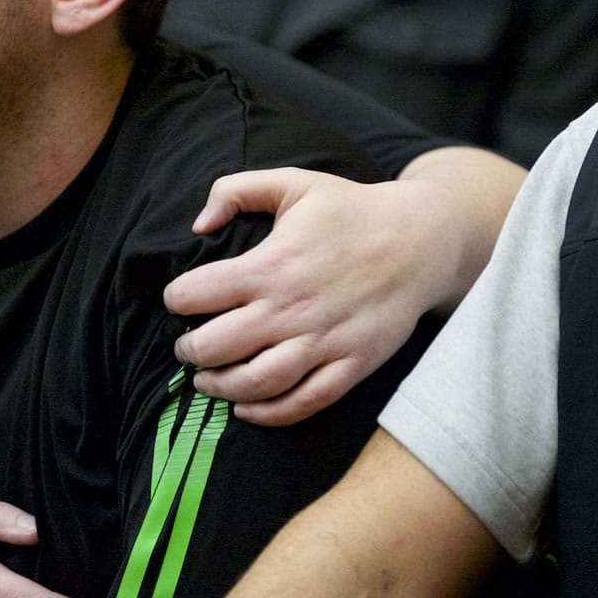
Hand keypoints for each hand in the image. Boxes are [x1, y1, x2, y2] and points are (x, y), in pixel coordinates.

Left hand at [163, 168, 458, 426]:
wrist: (421, 238)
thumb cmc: (350, 209)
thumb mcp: (292, 182)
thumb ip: (235, 190)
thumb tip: (198, 225)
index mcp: (271, 265)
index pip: (199, 293)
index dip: (177, 299)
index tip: (177, 301)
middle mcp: (292, 309)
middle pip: (218, 346)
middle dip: (190, 351)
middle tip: (185, 348)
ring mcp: (324, 342)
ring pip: (257, 382)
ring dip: (220, 387)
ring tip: (206, 380)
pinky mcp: (352, 365)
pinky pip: (304, 403)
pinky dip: (268, 414)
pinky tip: (246, 408)